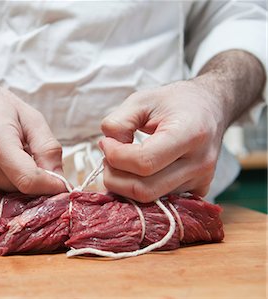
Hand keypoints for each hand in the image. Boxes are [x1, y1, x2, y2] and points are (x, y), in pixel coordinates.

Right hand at [0, 51, 65, 194]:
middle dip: (33, 182)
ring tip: (9, 158)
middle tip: (32, 162)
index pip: (28, 180)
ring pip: (2, 195)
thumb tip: (61, 183)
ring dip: (13, 184)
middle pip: (17, 189)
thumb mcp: (31, 117)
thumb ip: (49, 149)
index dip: (50, 187)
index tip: (62, 186)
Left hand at [99, 78, 225, 201]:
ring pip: (150, 199)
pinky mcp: (199, 190)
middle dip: (114, 176)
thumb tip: (107, 148)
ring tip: (120, 161)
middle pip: (144, 189)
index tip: (106, 143)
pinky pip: (161, 201)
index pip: (144, 162)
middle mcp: (200, 162)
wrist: (210, 107)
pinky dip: (139, 190)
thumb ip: (118, 123)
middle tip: (107, 156)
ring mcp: (202, 180)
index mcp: (190, 134)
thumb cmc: (174, 101)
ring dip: (124, 184)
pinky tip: (134, 173)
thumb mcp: (140, 100)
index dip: (116, 156)